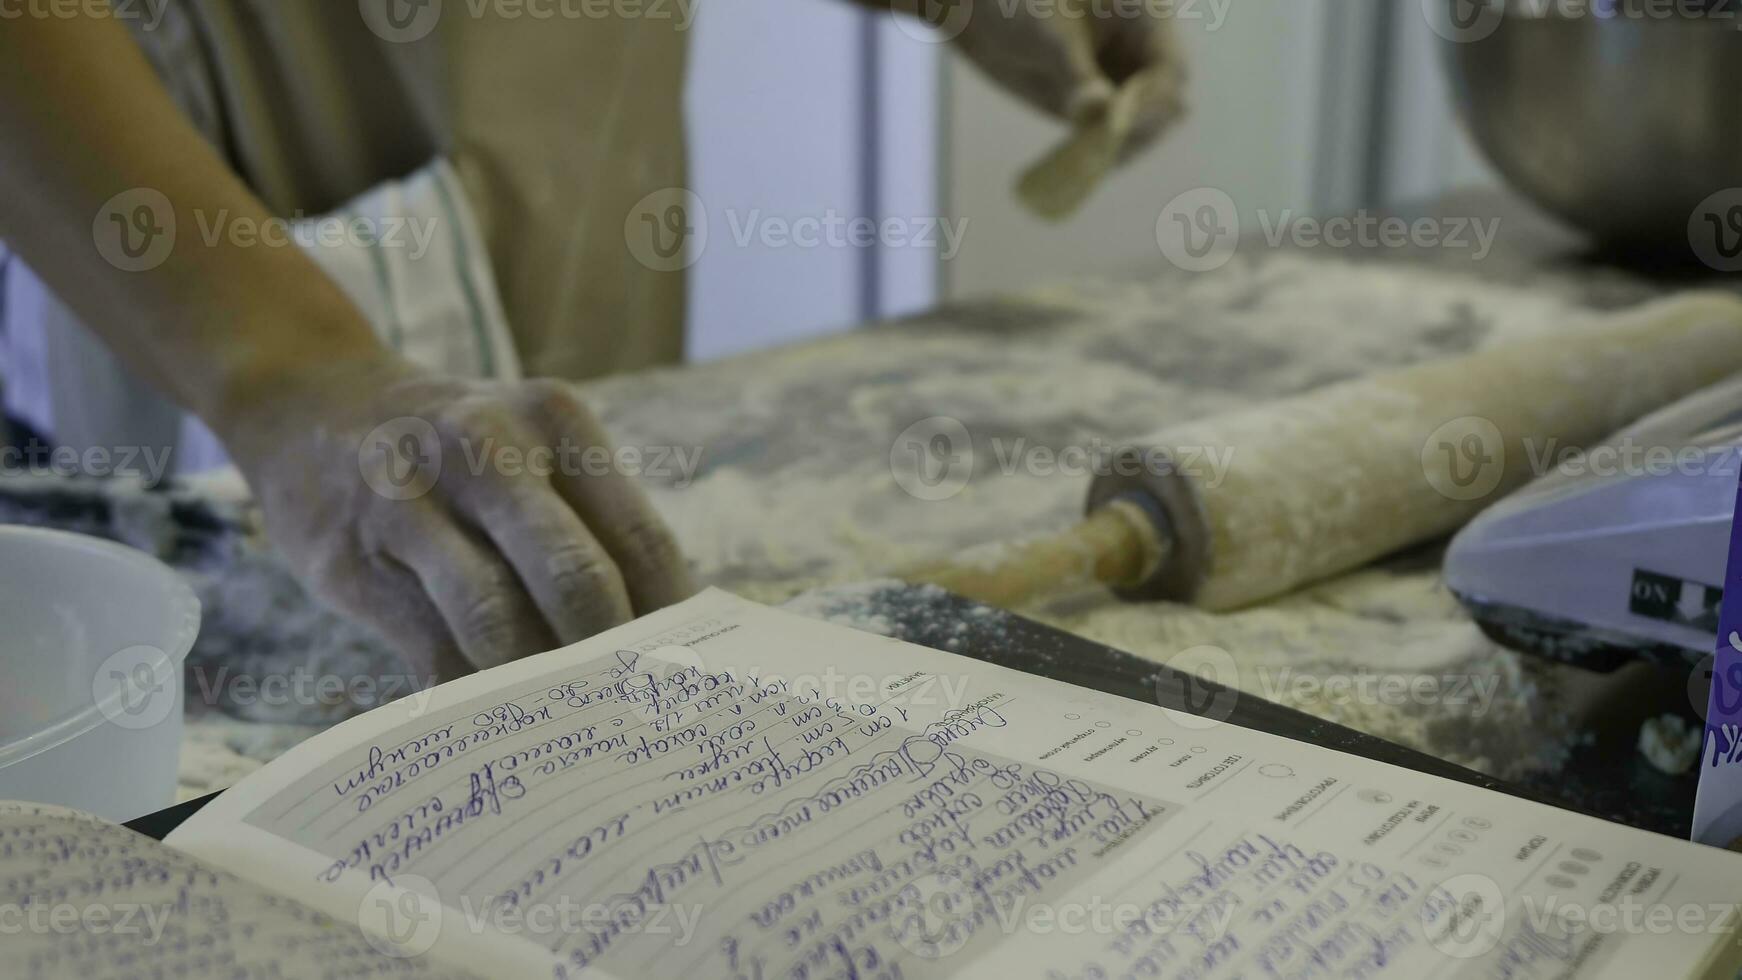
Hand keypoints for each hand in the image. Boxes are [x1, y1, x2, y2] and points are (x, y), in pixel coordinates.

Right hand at [223, 357, 694, 683]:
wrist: (310, 404)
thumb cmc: (457, 455)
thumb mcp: (529, 449)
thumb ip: (590, 526)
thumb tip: (662, 642)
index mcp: (555, 420)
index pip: (639, 534)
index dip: (672, 618)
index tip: (690, 679)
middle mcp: (486, 446)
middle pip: (577, 576)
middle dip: (611, 657)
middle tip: (636, 716)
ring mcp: (411, 498)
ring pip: (498, 618)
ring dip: (540, 685)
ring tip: (571, 728)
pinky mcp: (353, 558)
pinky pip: (432, 648)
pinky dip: (474, 695)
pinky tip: (499, 722)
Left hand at [941, 0, 1186, 159]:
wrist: (974, 15)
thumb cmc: (1013, 4)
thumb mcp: (1044, 30)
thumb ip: (1073, 68)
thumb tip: (1097, 106)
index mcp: (1143, 16)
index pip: (1171, 65)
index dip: (1154, 98)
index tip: (1119, 122)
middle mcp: (1139, 50)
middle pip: (1164, 101)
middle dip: (1141, 127)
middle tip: (1104, 146)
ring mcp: (1118, 81)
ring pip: (1142, 126)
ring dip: (1121, 146)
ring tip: (1087, 161)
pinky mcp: (1095, 106)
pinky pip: (1110, 137)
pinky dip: (1099, 154)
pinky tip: (1078, 168)